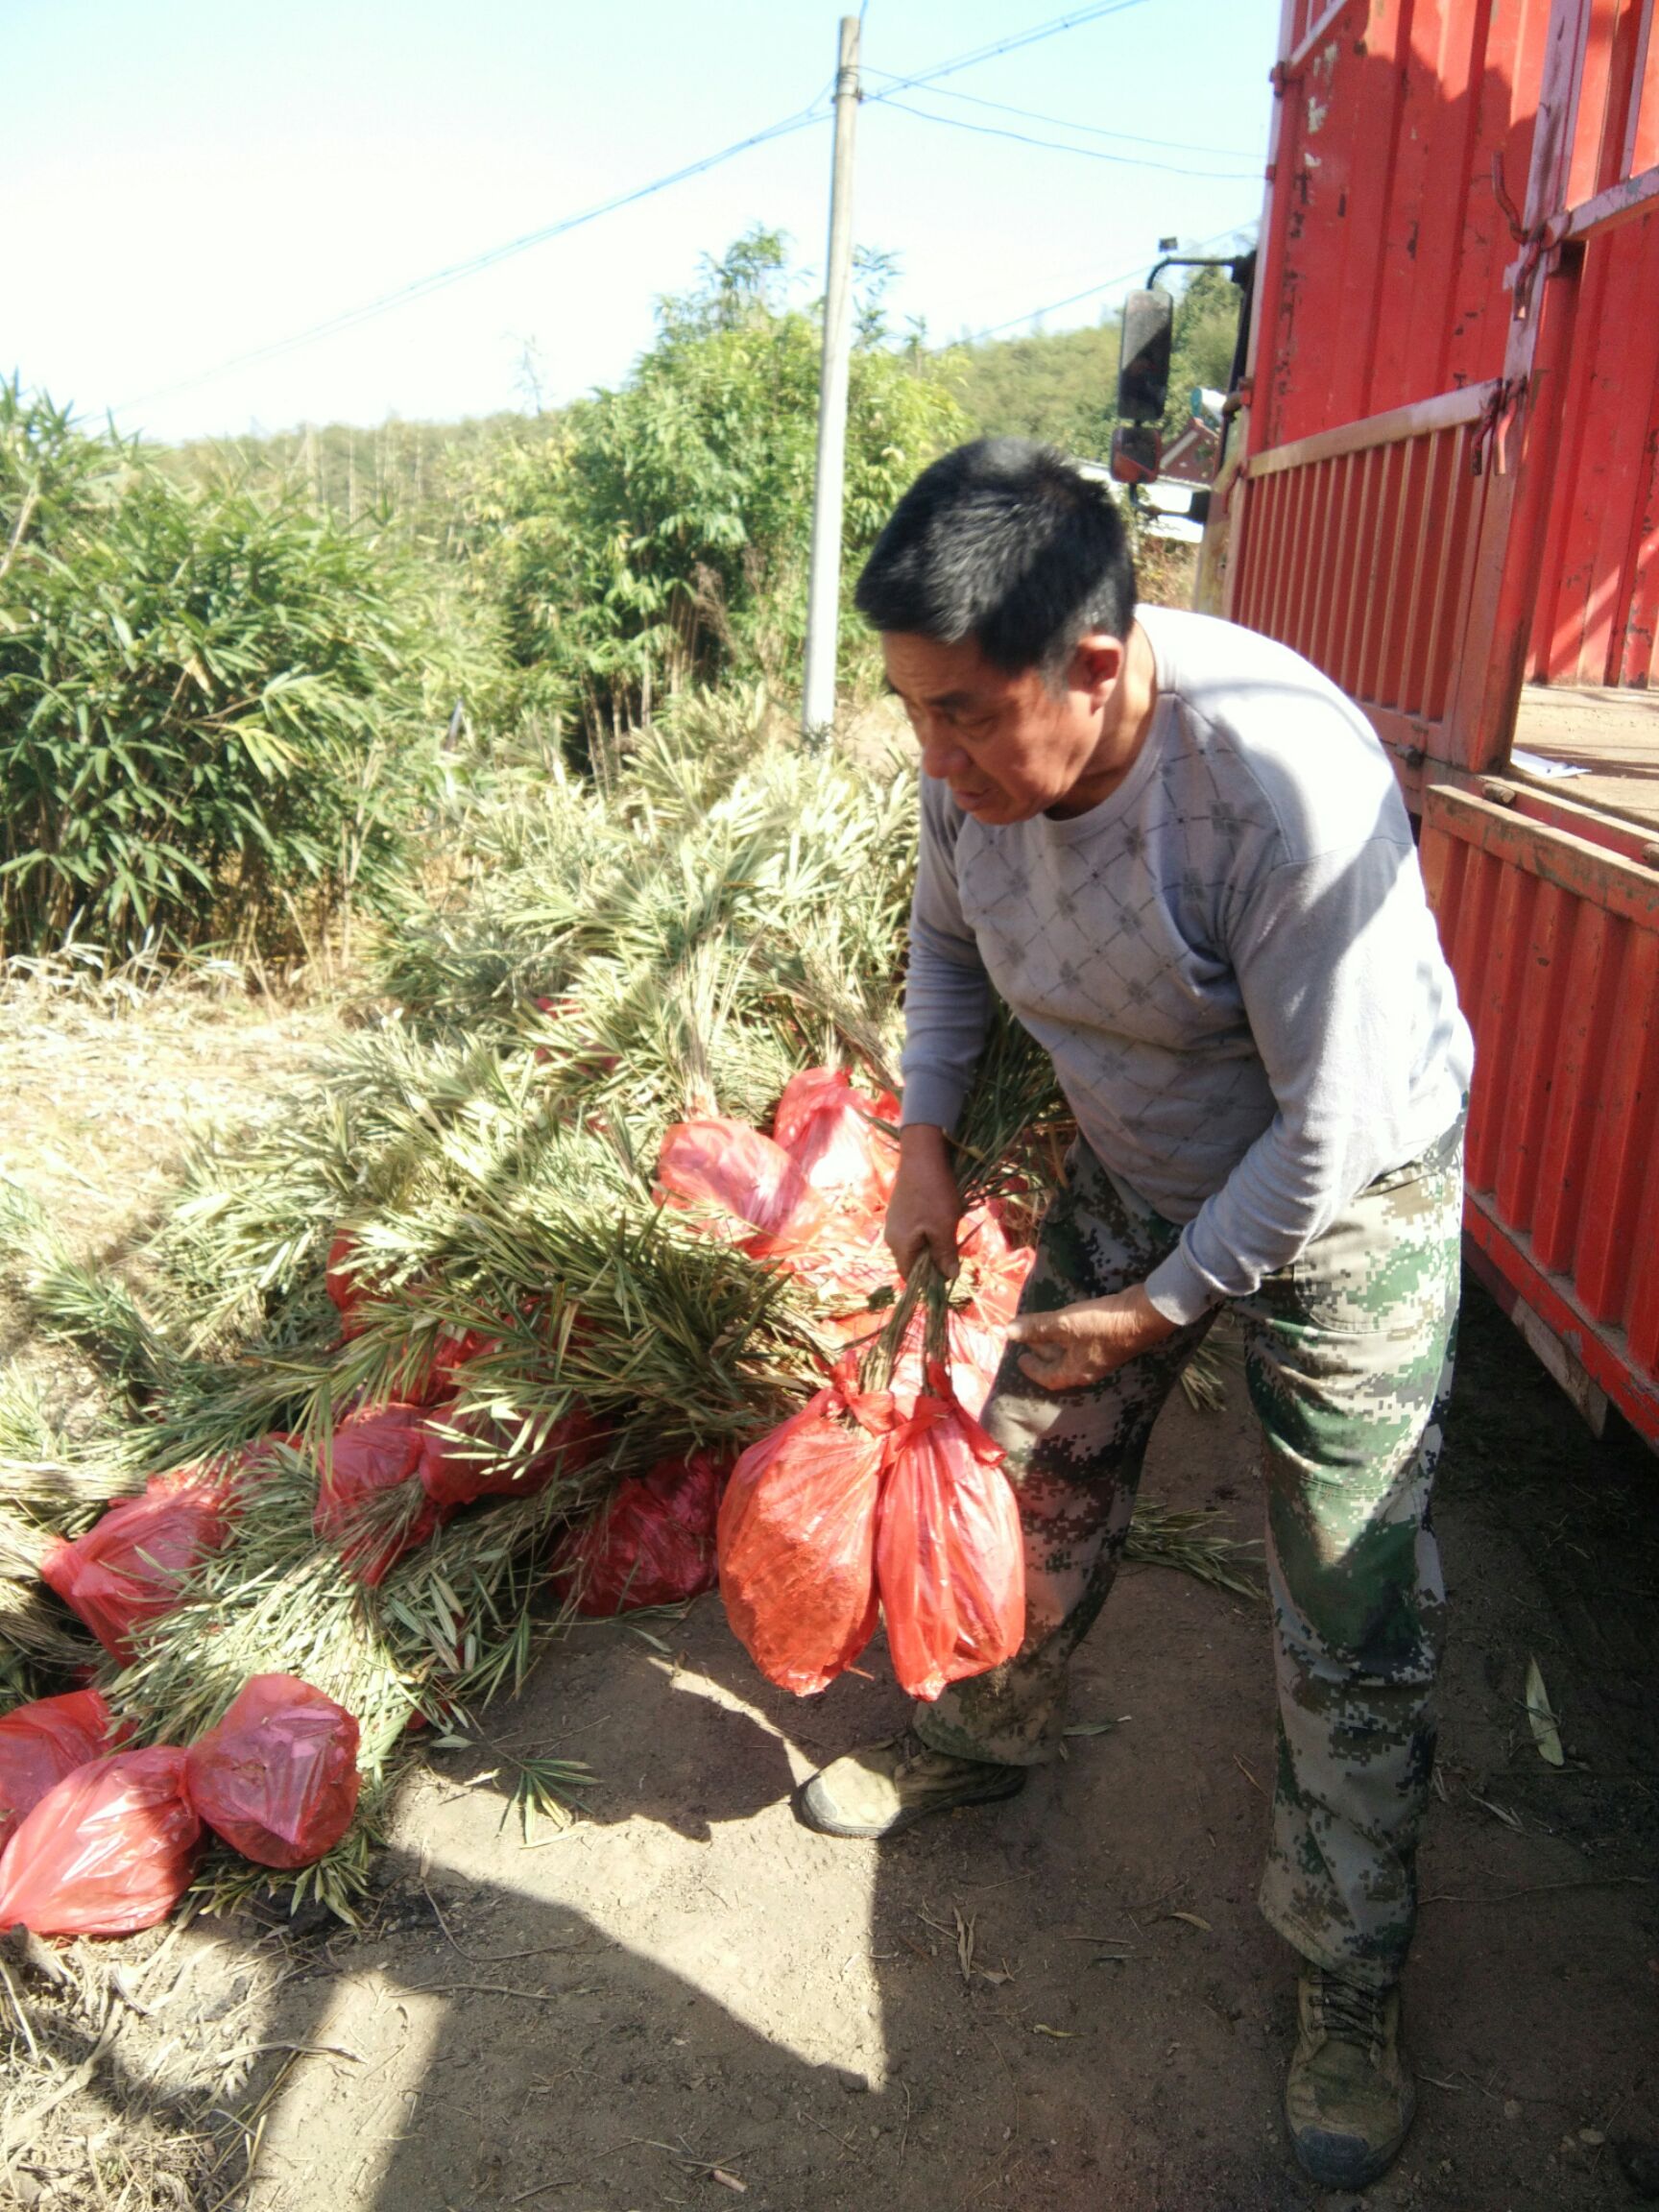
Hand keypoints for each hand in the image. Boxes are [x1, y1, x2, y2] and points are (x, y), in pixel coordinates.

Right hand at [884, 1124, 962, 1280]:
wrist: (921, 1155)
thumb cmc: (933, 1194)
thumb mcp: (944, 1227)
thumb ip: (945, 1255)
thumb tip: (950, 1277)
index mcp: (899, 1245)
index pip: (910, 1276)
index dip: (928, 1281)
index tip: (948, 1273)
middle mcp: (891, 1237)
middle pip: (911, 1261)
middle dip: (931, 1262)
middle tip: (952, 1253)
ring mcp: (893, 1222)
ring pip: (912, 1245)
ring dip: (930, 1246)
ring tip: (947, 1234)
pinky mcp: (899, 1210)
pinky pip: (911, 1231)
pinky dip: (925, 1233)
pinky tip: (938, 1220)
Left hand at [1005, 1285, 1178, 1389]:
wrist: (1143, 1316)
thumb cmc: (1101, 1324)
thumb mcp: (1064, 1324)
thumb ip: (1036, 1327)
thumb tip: (1007, 1332)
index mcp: (1076, 1372)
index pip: (1048, 1377)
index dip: (1032, 1369)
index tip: (1020, 1358)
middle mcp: (1089, 1369)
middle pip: (1060, 1367)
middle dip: (1043, 1355)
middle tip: (1029, 1341)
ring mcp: (1102, 1357)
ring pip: (1073, 1355)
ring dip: (1057, 1344)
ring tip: (1045, 1330)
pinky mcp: (1110, 1342)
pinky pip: (1083, 1344)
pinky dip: (1071, 1337)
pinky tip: (1070, 1322)